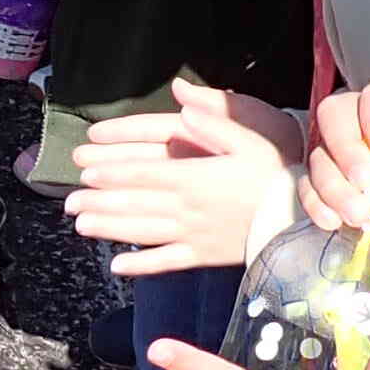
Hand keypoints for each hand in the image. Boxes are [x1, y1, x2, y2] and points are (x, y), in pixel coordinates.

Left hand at [65, 81, 301, 274]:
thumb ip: (214, 122)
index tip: (86, 170)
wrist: (301, 222)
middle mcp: (189, 209)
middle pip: (136, 204)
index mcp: (197, 177)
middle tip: (68, 202)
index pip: (146, 173)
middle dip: (100, 201)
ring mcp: (194, 235)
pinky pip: (168, 262)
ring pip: (144, 232)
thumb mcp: (251, 139)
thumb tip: (182, 102)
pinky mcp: (204, 256)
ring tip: (81, 225)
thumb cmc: (276, 175)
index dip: (113, 172)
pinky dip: (142, 266)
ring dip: (109, 229)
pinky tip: (117, 267)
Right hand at [306, 81, 369, 338]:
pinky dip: (317, 205)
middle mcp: (368, 122)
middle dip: (346, 151)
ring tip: (361, 217)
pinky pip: (308, 187)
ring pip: (320, 154)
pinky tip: (334, 223)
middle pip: (334, 114)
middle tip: (366, 186)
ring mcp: (343, 154)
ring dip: (335, 188)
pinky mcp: (329, 186)